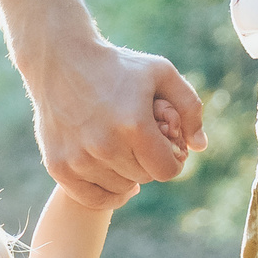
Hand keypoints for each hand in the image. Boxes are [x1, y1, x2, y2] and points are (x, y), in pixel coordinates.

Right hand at [27, 40, 205, 206]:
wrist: (61, 60)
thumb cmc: (117, 66)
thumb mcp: (161, 73)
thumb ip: (189, 107)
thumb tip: (200, 146)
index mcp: (135, 125)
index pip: (166, 170)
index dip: (171, 160)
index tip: (165, 149)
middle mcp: (106, 145)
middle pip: (143, 178)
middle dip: (147, 162)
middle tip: (139, 143)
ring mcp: (79, 158)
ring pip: (118, 188)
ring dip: (124, 174)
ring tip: (122, 151)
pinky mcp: (58, 165)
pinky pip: (90, 198)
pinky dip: (105, 193)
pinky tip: (112, 178)